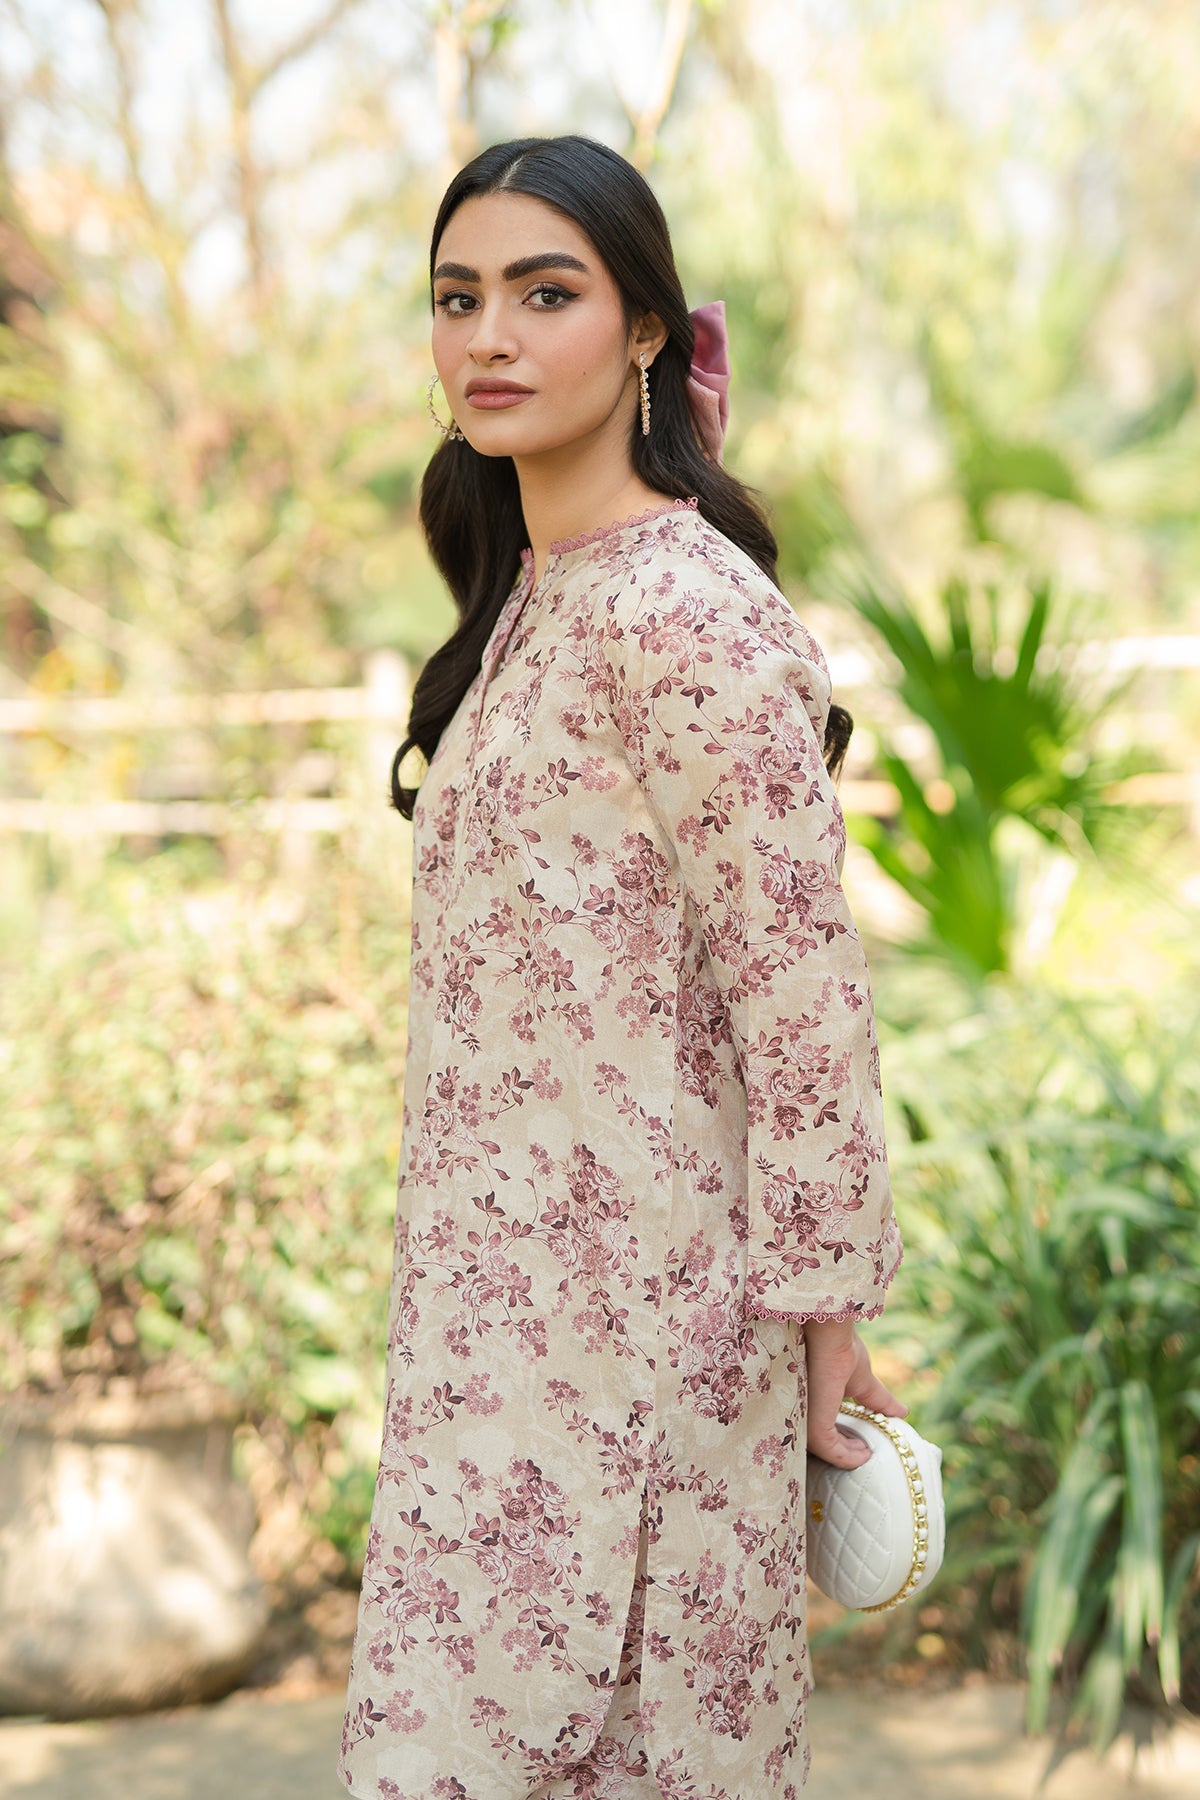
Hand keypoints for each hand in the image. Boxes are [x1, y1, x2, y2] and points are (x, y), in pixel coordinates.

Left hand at [802, 1318, 907, 1469]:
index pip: (820, 1431)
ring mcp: (806, 1418)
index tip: (863, 1448)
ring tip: (865, 1454)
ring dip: (848, 1456)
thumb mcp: (864, 1382)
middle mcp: (803, 1411)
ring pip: (827, 1450)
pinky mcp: (814, 1422)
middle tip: (865, 1454)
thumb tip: (903, 1412)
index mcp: (812, 1403)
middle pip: (821, 1444)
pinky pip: (831, 1449)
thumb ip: (879, 1400)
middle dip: (844, 1453)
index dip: (841, 1443)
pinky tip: (864, 1454)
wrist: (830, 1334)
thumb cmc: (842, 1349)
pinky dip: (848, 1456)